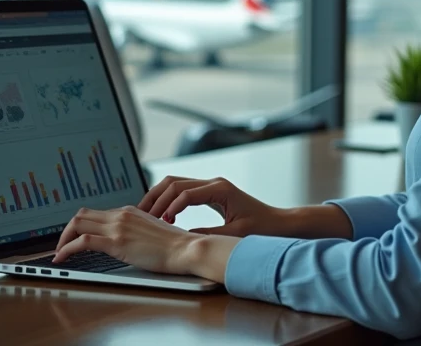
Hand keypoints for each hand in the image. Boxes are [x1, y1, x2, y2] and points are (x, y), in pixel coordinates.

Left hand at [53, 205, 199, 275]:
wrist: (186, 248)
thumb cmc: (175, 246)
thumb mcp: (152, 231)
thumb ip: (137, 231)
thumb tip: (128, 242)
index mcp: (130, 211)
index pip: (96, 213)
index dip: (81, 225)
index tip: (74, 238)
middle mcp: (121, 214)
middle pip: (82, 215)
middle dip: (67, 230)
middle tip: (62, 245)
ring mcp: (118, 227)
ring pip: (77, 224)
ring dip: (63, 238)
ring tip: (59, 253)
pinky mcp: (116, 242)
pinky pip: (82, 241)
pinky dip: (66, 248)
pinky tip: (61, 258)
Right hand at [139, 175, 286, 236]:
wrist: (278, 223)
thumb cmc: (262, 227)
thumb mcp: (235, 235)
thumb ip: (209, 235)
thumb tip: (183, 238)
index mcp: (220, 189)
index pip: (185, 192)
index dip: (170, 207)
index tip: (161, 222)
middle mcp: (214, 183)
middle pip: (175, 182)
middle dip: (157, 198)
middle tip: (142, 215)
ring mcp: (211, 186)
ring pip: (176, 183)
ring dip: (159, 196)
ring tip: (146, 213)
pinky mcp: (210, 193)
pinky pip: (183, 190)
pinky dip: (168, 199)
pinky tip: (162, 215)